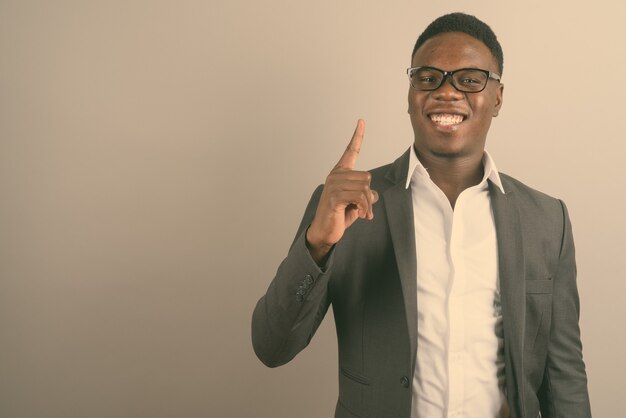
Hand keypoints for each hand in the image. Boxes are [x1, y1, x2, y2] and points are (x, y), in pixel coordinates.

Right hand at [306, 119, 378, 263]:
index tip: (361, 121)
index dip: (357, 136)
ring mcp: (333, 185)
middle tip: (364, 208)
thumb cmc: (339, 215)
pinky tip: (362, 216)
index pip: (350, 151)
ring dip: (368, 204)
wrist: (324, 231)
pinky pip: (360, 197)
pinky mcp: (334, 197)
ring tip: (362, 213)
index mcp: (340, 173)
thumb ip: (365, 194)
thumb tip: (373, 195)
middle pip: (367, 177)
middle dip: (369, 195)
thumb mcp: (357, 202)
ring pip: (365, 188)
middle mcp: (335, 175)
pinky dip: (365, 208)